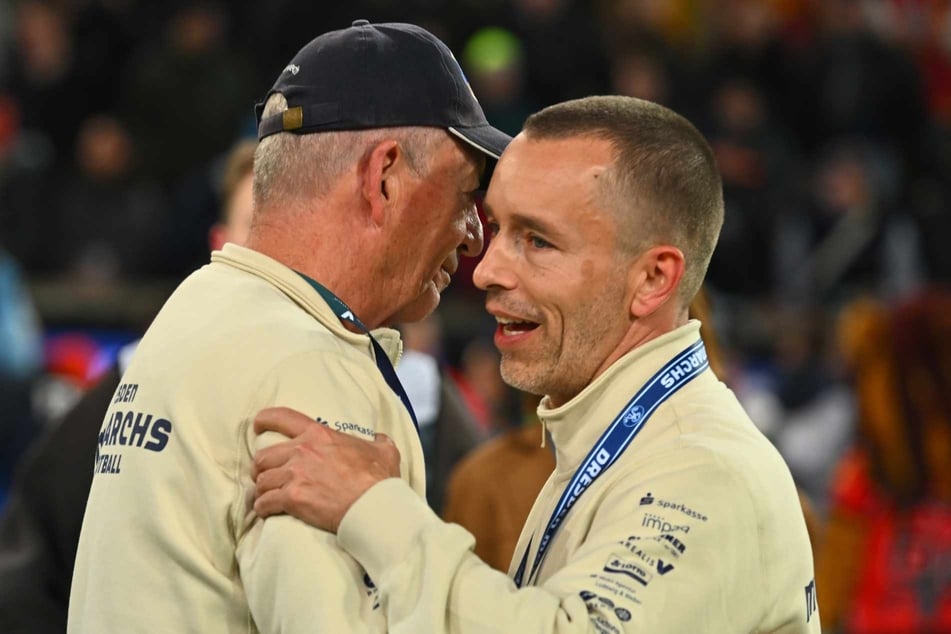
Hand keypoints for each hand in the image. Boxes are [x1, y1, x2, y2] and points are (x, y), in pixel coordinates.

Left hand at [252, 407, 400, 532]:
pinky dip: (263, 507)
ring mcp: (295, 475)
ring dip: (262, 489)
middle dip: (262, 467)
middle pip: (264, 455)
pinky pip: (264, 502)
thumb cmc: (379, 479)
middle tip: (266, 475)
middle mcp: (302, 451)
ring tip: (267, 496)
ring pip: (261, 480)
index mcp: (320, 434)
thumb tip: (379, 439)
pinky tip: (267, 511)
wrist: (375, 506)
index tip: (258, 425)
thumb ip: (378, 441)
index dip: (265, 420)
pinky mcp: (292, 499)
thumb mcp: (384, 450)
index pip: (282, 417)